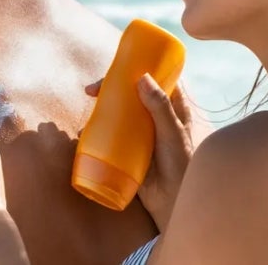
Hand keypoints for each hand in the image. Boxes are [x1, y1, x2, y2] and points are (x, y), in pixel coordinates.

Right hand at [85, 75, 195, 229]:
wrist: (172, 200)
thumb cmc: (181, 165)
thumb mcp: (172, 133)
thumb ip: (160, 107)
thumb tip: (142, 77)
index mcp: (173, 107)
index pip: (157, 79)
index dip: (139, 69)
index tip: (119, 68)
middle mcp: (156, 116)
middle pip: (132, 93)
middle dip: (111, 88)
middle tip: (93, 91)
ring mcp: (141, 132)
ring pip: (120, 112)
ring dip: (103, 107)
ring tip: (89, 108)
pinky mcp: (128, 148)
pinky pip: (111, 134)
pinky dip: (97, 130)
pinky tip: (86, 131)